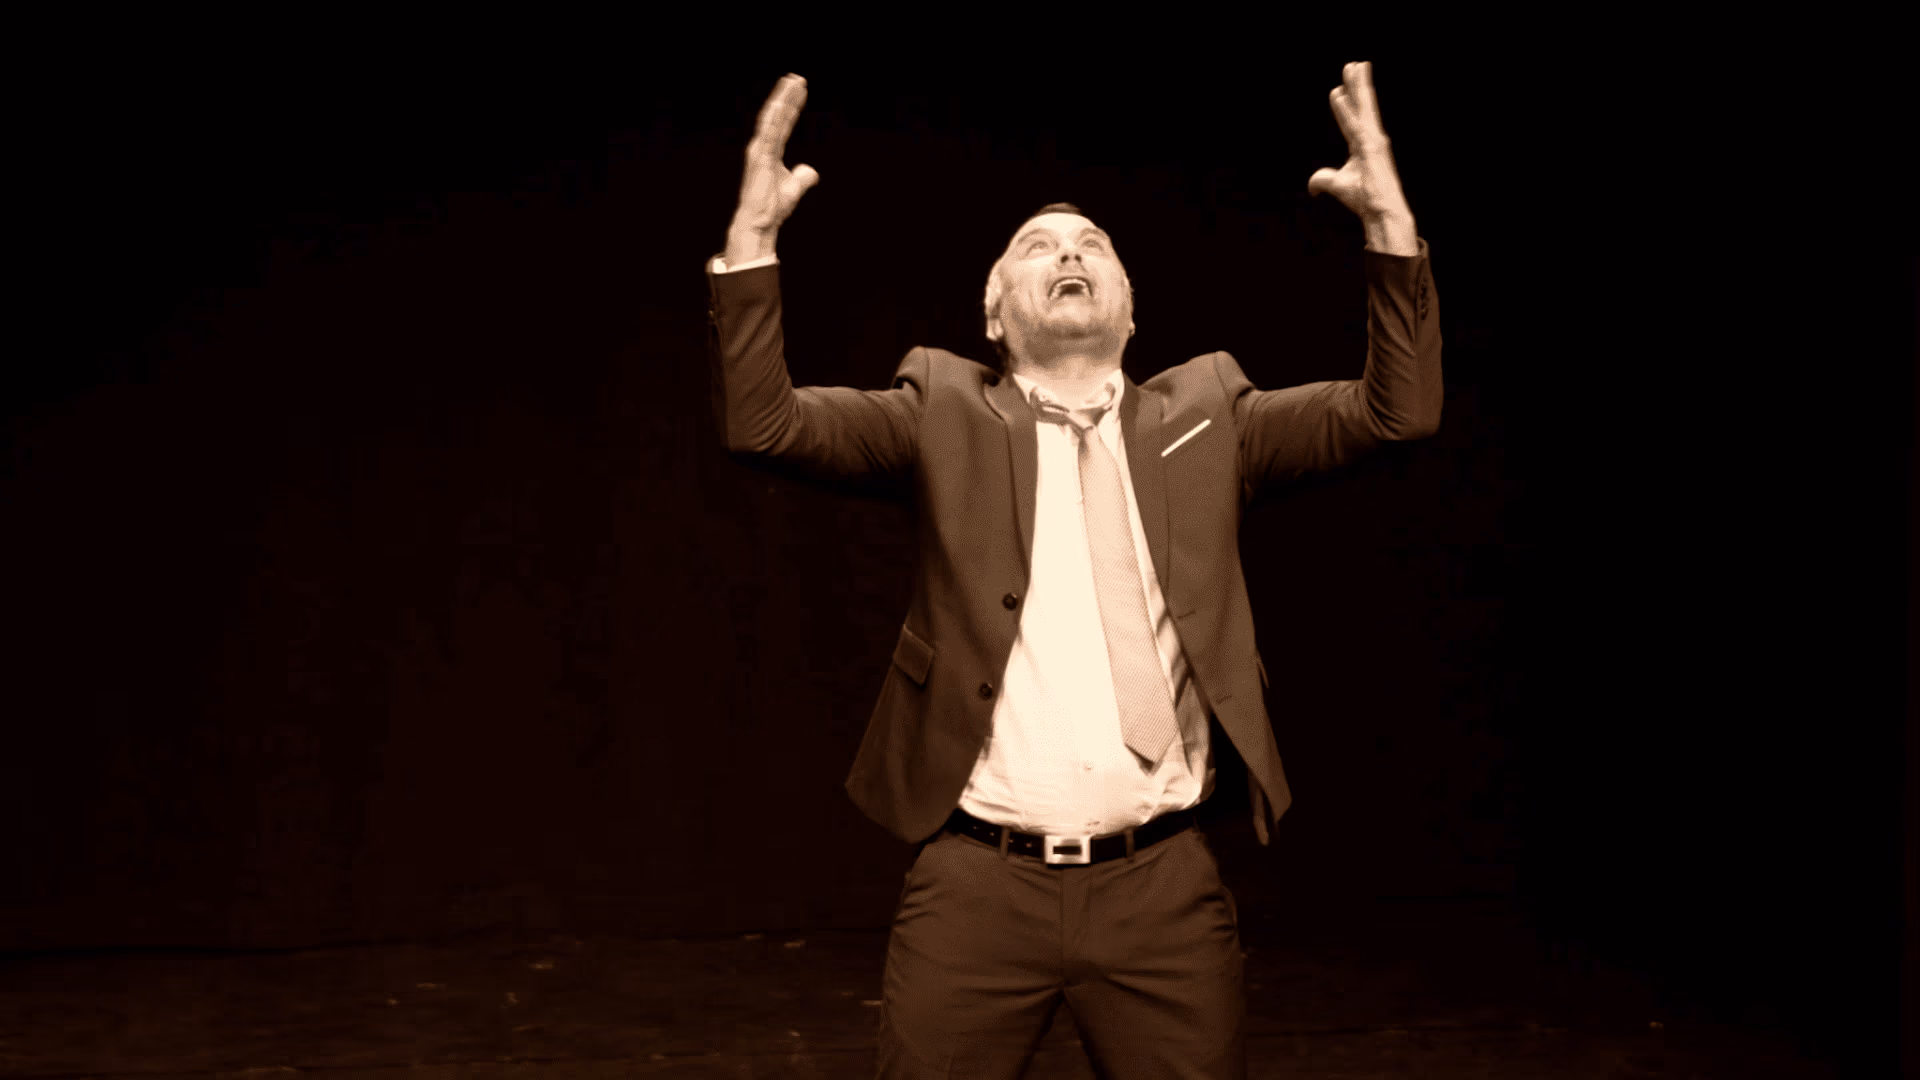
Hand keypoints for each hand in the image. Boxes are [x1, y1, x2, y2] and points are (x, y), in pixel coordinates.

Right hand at [726, 74, 819, 263]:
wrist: (760, 222)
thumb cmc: (772, 207)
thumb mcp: (794, 188)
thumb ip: (803, 177)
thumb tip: (811, 171)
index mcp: (769, 150)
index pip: (783, 122)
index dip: (792, 105)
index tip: (801, 89)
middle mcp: (762, 146)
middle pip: (776, 115)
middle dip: (786, 95)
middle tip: (797, 78)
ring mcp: (759, 151)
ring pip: (771, 119)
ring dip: (782, 99)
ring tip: (792, 83)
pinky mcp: (760, 158)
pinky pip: (769, 133)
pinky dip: (775, 118)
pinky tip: (782, 103)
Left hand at [1307, 62, 1417, 255]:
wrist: (1380, 210)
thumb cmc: (1364, 199)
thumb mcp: (1337, 185)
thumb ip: (1322, 180)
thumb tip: (1312, 188)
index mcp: (1362, 146)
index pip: (1351, 120)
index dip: (1344, 105)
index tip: (1338, 90)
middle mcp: (1370, 139)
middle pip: (1361, 107)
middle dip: (1357, 85)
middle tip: (1352, 65)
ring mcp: (1373, 141)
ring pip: (1363, 107)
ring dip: (1358, 86)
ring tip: (1354, 66)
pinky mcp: (1372, 146)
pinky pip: (1356, 123)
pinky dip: (1347, 109)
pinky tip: (1340, 94)